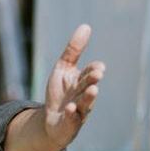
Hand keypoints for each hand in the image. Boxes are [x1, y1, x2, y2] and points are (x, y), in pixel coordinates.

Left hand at [41, 24, 104, 150]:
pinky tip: (70, 108)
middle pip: (89, 87)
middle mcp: (83, 96)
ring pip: (86, 104)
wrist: (51, 121)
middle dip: (93, 80)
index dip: (94, 70)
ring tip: (93, 90)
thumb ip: (74, 50)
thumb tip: (86, 26)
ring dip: (89, 97)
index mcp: (82, 82)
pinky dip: (72, 114)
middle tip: (97, 74)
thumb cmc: (60, 93)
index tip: (99, 67)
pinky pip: (72, 120)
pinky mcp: (69, 124)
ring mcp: (78, 111)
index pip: (91, 73)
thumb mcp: (63, 68)